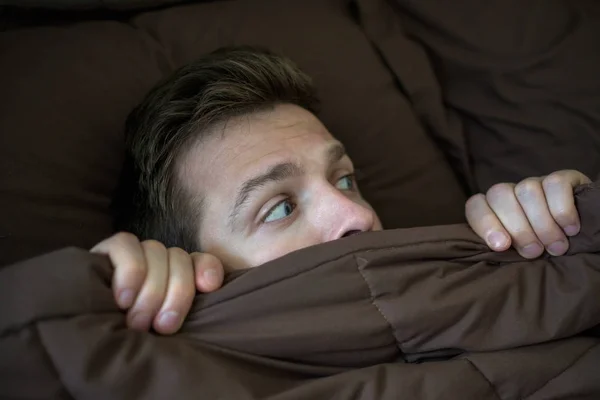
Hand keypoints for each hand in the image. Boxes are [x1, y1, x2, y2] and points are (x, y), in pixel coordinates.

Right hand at [91, 232, 224, 333]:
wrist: (85, 339)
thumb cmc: (131, 340)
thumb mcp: (161, 328)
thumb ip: (179, 311)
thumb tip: (207, 291)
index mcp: (178, 276)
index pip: (201, 260)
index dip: (208, 268)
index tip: (209, 287)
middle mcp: (159, 261)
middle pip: (180, 258)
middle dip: (175, 294)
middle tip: (162, 327)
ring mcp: (134, 253)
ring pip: (156, 251)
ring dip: (151, 289)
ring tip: (137, 322)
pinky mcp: (107, 250)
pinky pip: (125, 244)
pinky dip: (130, 270)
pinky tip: (123, 297)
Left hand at [466, 170, 590, 258]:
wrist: (582, 235)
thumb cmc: (543, 248)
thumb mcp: (520, 251)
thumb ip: (507, 247)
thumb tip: (500, 248)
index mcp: (493, 209)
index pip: (476, 205)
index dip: (485, 223)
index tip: (501, 246)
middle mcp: (511, 192)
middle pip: (500, 195)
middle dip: (518, 229)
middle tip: (534, 252)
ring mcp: (535, 183)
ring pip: (527, 190)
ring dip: (542, 223)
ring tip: (556, 247)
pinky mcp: (563, 177)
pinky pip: (556, 184)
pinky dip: (563, 209)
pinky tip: (571, 229)